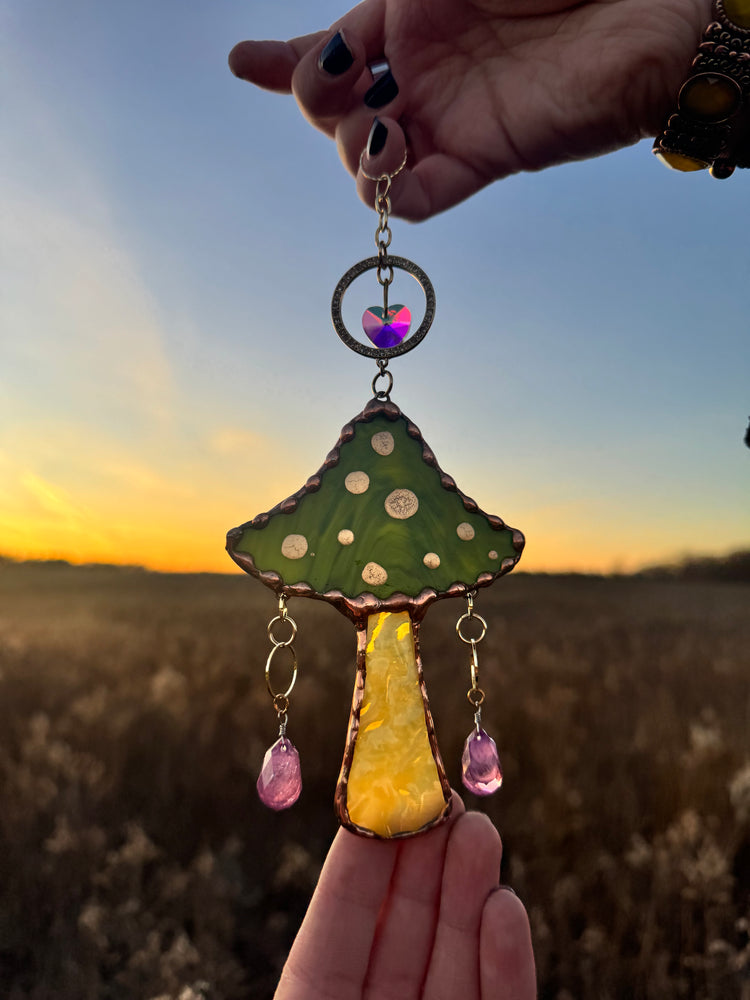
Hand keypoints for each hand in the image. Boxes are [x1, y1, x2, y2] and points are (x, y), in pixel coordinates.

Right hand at [229, 0, 709, 219]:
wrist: (643, 10)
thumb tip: (357, 14)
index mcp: (407, 19)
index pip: (330, 53)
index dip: (282, 64)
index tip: (243, 63)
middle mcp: (421, 76)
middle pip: (335, 111)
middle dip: (317, 99)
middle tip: (343, 75)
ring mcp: (447, 121)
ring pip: (367, 162)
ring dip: (351, 149)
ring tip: (382, 125)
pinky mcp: (481, 160)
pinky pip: (421, 197)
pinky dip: (396, 191)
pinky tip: (398, 158)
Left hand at [273, 792, 534, 999]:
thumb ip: (321, 944)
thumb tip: (349, 845)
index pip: (340, 920)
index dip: (363, 856)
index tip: (382, 790)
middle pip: (405, 929)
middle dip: (427, 857)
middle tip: (444, 794)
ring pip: (456, 959)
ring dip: (470, 891)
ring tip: (479, 828)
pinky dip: (505, 963)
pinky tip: (505, 905)